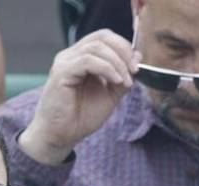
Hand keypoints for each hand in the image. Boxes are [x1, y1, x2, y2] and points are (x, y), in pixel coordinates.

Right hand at [19, 30, 137, 165]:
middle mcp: (71, 56)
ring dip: (117, 63)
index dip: (124, 47)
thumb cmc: (80, 117)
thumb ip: (122, 77)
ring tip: (125, 81)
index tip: (137, 65)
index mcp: (81, 58)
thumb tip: (137, 58)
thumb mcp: (109, 95)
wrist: (61, 136)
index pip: (105, 38)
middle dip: (123, 51)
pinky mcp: (61, 72)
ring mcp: (65, 62)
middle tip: (135, 70)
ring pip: (96, 47)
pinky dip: (106, 68)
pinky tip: (115, 81)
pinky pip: (88, 61)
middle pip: (102, 37)